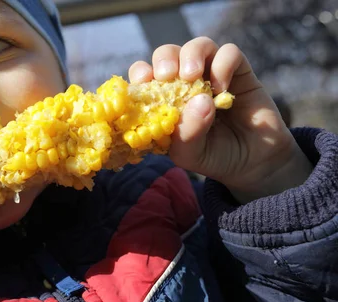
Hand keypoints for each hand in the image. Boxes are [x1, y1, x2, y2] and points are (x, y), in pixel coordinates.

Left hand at [129, 36, 312, 202]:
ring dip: (191, 55)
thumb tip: (198, 101)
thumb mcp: (192, 155)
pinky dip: (223, 65)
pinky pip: (229, 53)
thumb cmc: (215, 157)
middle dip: (164, 59)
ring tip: (193, 76)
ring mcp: (212, 75)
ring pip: (198, 46)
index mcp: (165, 100)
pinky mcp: (239, 72)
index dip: (140, 72)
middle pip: (168, 53)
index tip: (143, 80)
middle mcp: (185, 83)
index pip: (144, 76)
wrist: (254, 161)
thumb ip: (187, 134)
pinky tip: (222, 89)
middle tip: (167, 75)